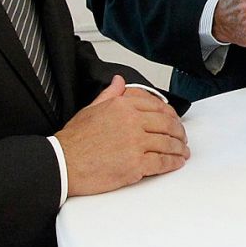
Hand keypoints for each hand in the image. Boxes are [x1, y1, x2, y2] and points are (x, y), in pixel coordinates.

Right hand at [58, 76, 188, 195]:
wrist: (63, 163)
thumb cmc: (74, 141)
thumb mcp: (91, 109)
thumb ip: (109, 95)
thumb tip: (119, 81)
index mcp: (123, 106)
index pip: (157, 106)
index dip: (171, 115)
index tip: (174, 121)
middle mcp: (132, 122)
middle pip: (167, 125)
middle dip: (178, 132)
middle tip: (182, 137)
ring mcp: (135, 144)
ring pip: (167, 144)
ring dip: (179, 148)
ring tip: (182, 151)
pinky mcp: (135, 165)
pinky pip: (162, 162)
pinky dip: (172, 163)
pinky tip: (175, 163)